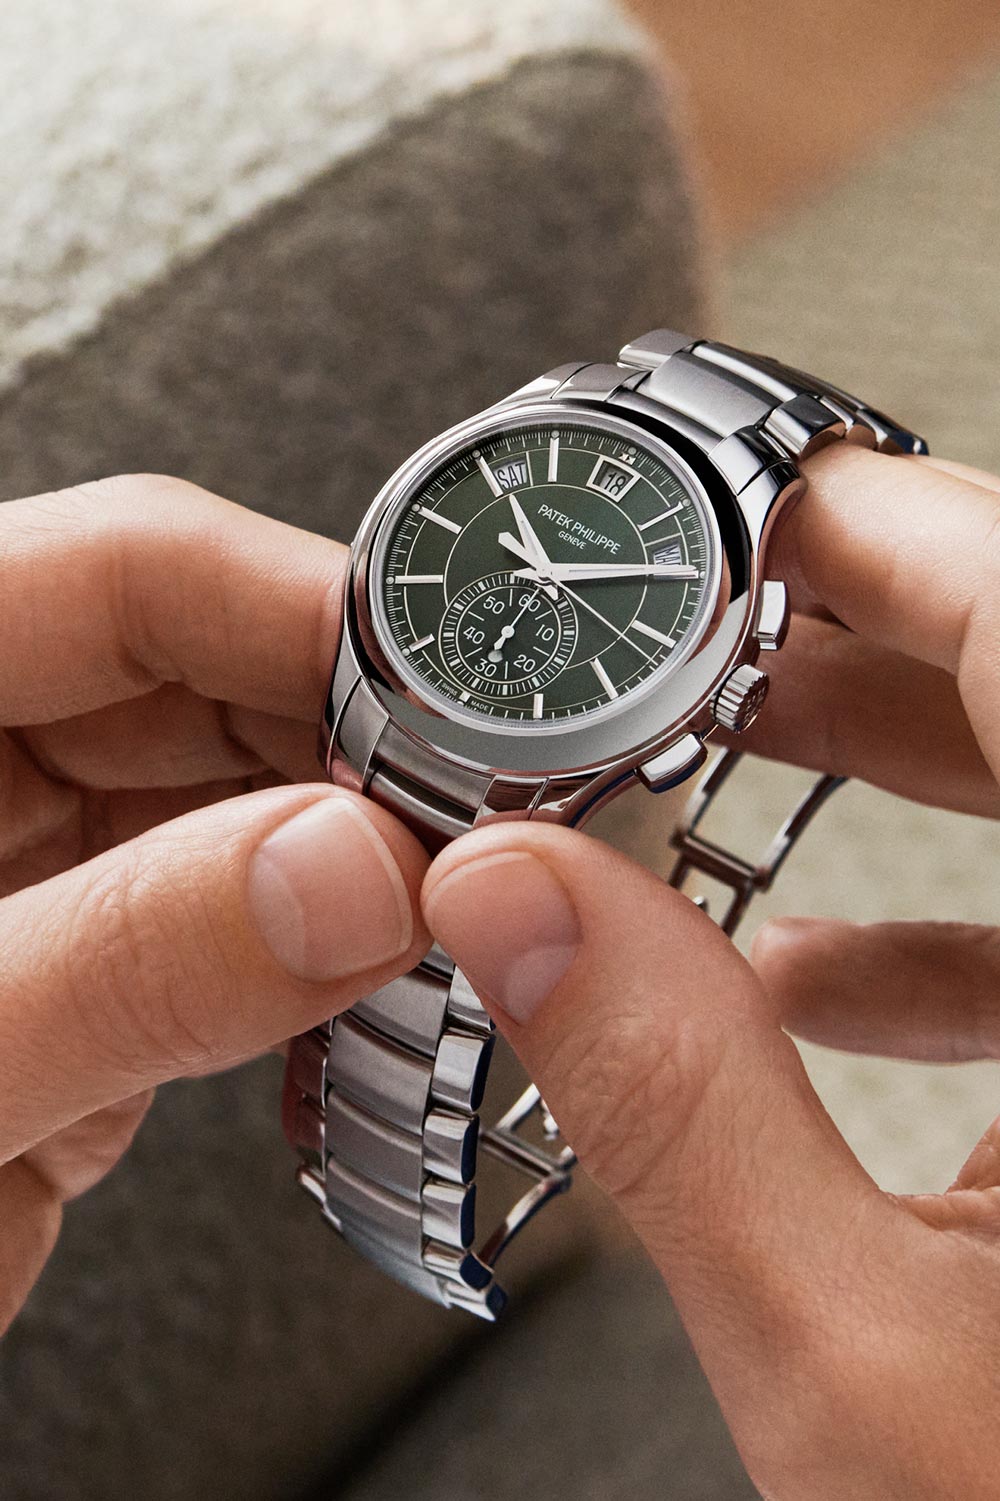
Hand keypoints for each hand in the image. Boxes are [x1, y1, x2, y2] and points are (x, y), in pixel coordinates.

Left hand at [0, 475, 428, 1334]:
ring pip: (242, 800)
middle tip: (479, 820)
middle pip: (210, 679)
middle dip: (361, 743)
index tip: (450, 692)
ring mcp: (28, 874)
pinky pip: (235, 918)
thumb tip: (349, 870)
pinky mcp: (78, 977)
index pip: (122, 575)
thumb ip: (118, 964)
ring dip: (358, 848)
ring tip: (451, 897)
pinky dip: (323, 945)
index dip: (304, 614)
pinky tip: (382, 969)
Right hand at [422, 444, 999, 1498]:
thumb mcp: (861, 1372)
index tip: (749, 508)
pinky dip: (952, 934)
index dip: (886, 535)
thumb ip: (670, 1105)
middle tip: (692, 638)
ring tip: (713, 772)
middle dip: (853, 650)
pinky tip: (814, 976)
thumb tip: (513, 905)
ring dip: (896, 776)